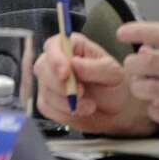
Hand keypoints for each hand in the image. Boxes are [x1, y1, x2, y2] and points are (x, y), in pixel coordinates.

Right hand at [34, 32, 154, 135]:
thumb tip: (74, 64)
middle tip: (81, 93)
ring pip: (45, 91)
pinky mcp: (46, 100)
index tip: (65, 73)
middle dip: (61, 85)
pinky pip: (47, 108)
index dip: (55, 58)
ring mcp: (48, 81)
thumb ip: (96, 67)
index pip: (53, 45)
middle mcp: (55, 61)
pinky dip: (64, 113)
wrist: (115, 111)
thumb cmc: (114, 86)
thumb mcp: (114, 74)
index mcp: (71, 46)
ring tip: (89, 105)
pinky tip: (80, 111)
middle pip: (43, 68)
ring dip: (67, 102)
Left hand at [119, 21, 158, 141]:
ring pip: (149, 89)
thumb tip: (144, 49)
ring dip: (139, 87)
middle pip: (150, 63)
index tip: (122, 32)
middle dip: (132, 64)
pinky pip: (158, 112)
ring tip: (144, 86)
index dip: (139, 30)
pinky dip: (153, 108)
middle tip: (131, 65)